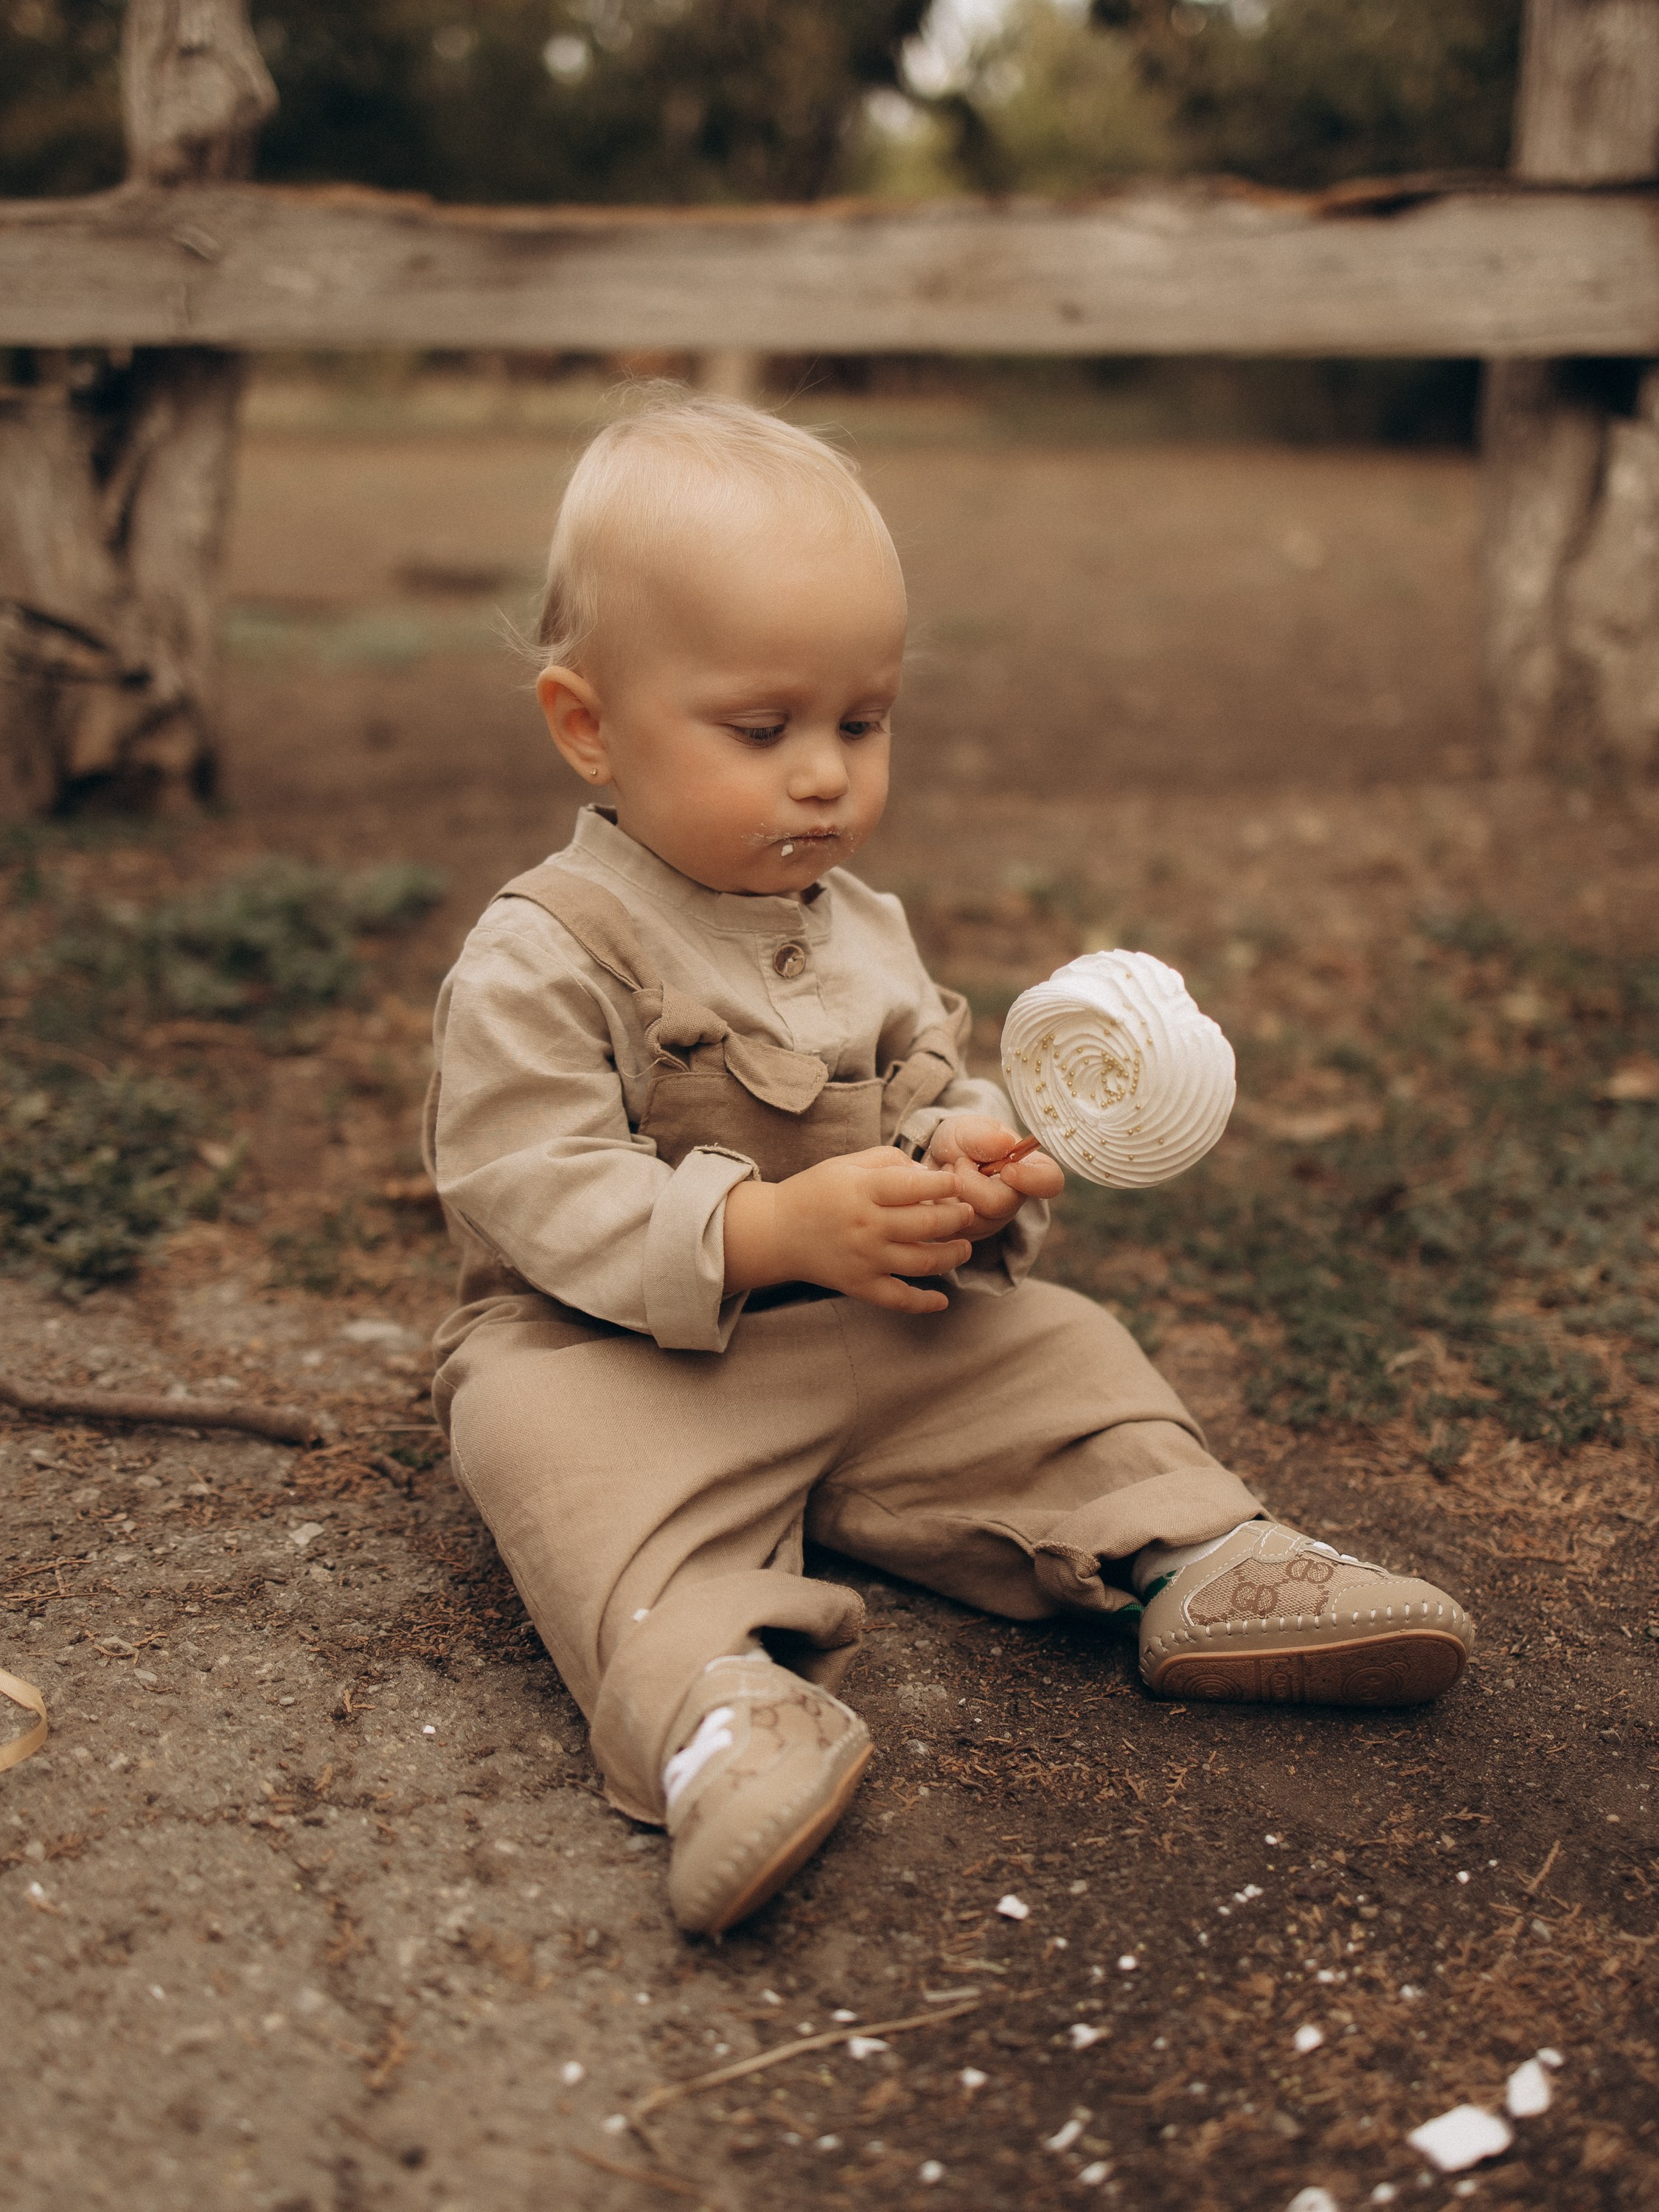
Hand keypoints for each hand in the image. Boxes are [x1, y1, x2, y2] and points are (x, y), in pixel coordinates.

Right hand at [723, 1147, 976, 1314]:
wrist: (777, 1232)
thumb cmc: (816, 1192)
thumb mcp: (847, 1164)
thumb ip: (888, 1161)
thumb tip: (928, 1173)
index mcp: (862, 1190)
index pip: (915, 1186)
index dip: (944, 1186)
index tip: (957, 1184)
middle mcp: (866, 1225)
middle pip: (927, 1224)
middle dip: (957, 1218)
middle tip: (968, 1213)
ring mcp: (864, 1259)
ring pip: (923, 1262)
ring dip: (952, 1256)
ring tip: (964, 1248)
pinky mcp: (859, 1285)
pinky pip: (899, 1299)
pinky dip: (924, 1303)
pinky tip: (942, 1300)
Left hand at [926, 1115, 1062, 1240]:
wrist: (934, 1161)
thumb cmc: (961, 1142)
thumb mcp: (967, 1128)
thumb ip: (983, 1135)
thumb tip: (1005, 1143)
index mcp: (1027, 1168)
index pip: (1050, 1182)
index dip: (1032, 1180)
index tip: (1007, 1169)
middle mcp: (1015, 1200)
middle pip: (998, 1204)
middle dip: (968, 1180)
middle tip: (958, 1162)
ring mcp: (993, 1222)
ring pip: (970, 1219)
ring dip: (949, 1191)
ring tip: (948, 1175)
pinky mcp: (967, 1236)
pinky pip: (950, 1229)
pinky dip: (937, 1206)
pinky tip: (939, 1193)